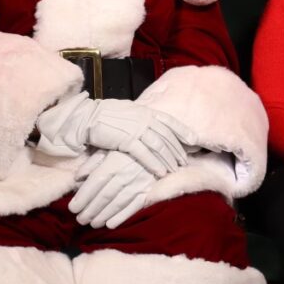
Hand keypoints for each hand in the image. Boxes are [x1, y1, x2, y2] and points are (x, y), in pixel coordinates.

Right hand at [36, 92, 194, 176]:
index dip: (183, 131)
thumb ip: (141, 117)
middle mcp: (144, 118)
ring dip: (169, 159)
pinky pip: (145, 154)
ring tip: (176, 170)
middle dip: (178, 150)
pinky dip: (155, 164)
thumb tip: (151, 123)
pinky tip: (161, 173)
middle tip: (185, 162)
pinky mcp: (127, 140)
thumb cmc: (106, 115)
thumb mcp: (128, 111)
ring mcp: (136, 129)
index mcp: (145, 110)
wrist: (88, 117)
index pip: (170, 121)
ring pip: (159, 146)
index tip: (195, 140)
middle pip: (167, 136)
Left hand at [68, 150, 154, 228]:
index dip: (83, 196)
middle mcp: (126, 173)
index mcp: (114, 161)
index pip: (96, 182)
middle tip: (80, 220)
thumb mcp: (108, 147)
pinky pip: (134, 206)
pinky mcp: (149, 190)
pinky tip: (111, 224)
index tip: (72, 208)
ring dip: (104, 215)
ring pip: (118, 203)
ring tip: (93, 224)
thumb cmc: (127, 147)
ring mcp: (139, 183)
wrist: (156, 147)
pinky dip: (122, 216)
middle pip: (105, 195)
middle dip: (91, 210)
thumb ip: (92, 162)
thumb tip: (77, 178)